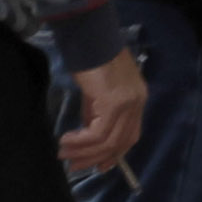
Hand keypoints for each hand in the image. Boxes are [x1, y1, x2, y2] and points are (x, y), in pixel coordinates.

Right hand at [58, 51, 146, 175]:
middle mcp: (137, 103)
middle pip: (120, 142)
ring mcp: (128, 103)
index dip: (114, 154)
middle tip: (74, 166)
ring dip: (84, 152)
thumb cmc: (91, 57)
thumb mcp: (96, 90)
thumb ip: (95, 111)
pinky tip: (67, 140)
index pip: (130, 135)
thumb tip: (87, 132)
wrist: (89, 35)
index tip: (96, 165)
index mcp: (137, 99)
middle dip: (95, 158)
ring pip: (108, 141)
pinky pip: (98, 132)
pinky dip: (81, 141)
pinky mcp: (114, 103)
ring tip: (64, 154)